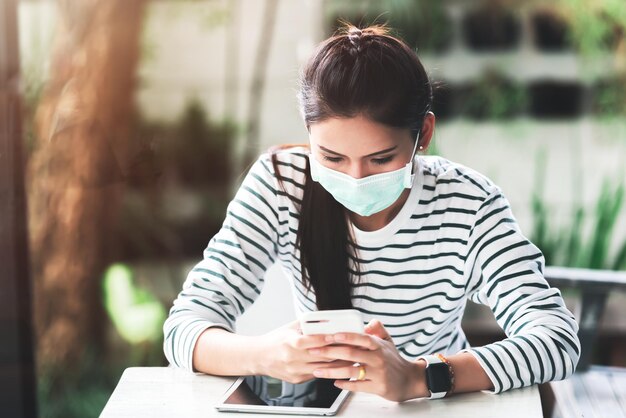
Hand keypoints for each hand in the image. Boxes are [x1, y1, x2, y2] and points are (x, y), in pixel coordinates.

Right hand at [253, 320, 356, 383]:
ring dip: (338, 363)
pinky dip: (328, 369)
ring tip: (350, 356)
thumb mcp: (290, 327)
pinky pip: (317, 374)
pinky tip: (337, 364)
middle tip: (352, 345)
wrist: (259, 357)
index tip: (340, 335)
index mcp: (290, 343)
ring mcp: (295, 371)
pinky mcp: (297, 379)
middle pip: (321, 356)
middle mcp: (293, 358)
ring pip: (322, 368)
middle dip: (338, 351)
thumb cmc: (276, 340)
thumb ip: (308, 323)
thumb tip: (327, 318)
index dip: (328, 338)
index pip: (313, 341)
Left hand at [307, 319, 427, 401]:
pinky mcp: (377, 387)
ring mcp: (378, 373)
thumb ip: (377, 330)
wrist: (409, 380)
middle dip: (329, 352)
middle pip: (350, 354)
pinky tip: (334, 382)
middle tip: (313, 351)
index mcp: (378, 345)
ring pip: (350, 371)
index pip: (360, 337)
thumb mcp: (388, 342)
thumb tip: (369, 322)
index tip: (329, 335)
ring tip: (317, 370)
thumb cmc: (394, 360)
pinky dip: (344, 384)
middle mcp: (377, 358)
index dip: (344, 336)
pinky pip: (357, 386)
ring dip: (331, 371)